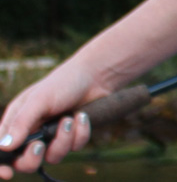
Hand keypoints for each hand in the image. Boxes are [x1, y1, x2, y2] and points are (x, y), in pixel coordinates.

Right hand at [0, 64, 101, 178]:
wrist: (95, 76)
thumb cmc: (62, 83)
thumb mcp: (39, 99)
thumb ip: (22, 122)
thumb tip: (5, 147)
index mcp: (16, 123)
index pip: (2, 151)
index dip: (1, 166)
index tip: (8, 173)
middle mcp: (33, 133)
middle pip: (26, 163)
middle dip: (33, 158)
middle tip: (41, 145)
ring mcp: (53, 137)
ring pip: (54, 157)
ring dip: (63, 139)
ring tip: (69, 119)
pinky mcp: (73, 137)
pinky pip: (75, 147)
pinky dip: (80, 132)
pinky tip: (81, 116)